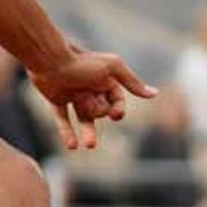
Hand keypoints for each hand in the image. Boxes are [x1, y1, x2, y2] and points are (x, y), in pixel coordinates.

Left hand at [29, 46, 156, 149]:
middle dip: (98, 111)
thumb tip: (154, 94)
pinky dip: (68, 132)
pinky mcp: (57, 100)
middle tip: (88, 102)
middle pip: (101, 111)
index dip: (117, 109)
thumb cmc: (83, 62)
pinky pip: (64, 119)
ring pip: (84, 119)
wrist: (51, 60)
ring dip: (88, 132)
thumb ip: (132, 82)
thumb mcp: (113, 68)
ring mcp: (74, 95)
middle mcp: (91, 88)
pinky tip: (73, 146)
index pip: (117, 101)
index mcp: (105, 81)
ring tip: (91, 145)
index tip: (115, 114)